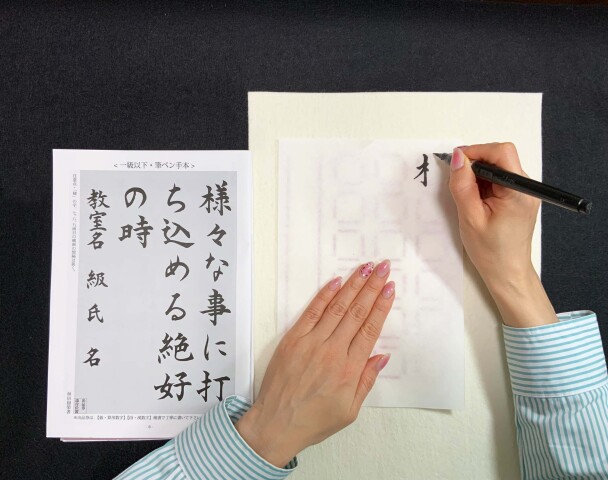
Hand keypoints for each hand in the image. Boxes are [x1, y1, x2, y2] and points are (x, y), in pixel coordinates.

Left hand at [235, 260, 394, 466]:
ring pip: (337, 307)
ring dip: (353, 285)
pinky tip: (337, 281)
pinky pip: (311, 312)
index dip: (382, 306)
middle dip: (372, 287)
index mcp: (349, 370)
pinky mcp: (293, 340)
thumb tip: (381, 355)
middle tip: (383, 267)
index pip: (370, 329)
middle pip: (357, 312)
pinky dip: (325, 295)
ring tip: (366, 268)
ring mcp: (311, 343)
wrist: (275, 425)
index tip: (390, 288)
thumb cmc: (313, 421)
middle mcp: (332, 351)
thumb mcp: (350, 410)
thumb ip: (367, 380)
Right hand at [448, 143, 555, 327]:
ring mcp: (524, 192)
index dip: (477, 151)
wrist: (507, 273)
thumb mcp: (470, 217)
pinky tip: (475, 201)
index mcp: (519, 191)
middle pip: (500, 157)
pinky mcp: (519, 197)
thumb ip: (463, 185)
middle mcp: (526, 187)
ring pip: (498, 167)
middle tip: (458, 183)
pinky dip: (483, 184)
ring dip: (478, 175)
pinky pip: (499, 180)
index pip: (501, 152)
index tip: (457, 163)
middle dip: (476, 163)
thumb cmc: (490, 251)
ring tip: (468, 198)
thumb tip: (458, 158)